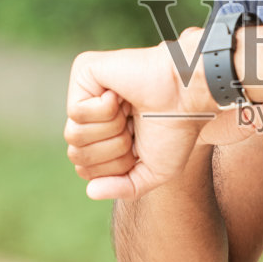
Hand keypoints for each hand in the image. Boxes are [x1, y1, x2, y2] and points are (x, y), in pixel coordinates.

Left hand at [64, 35, 262, 201]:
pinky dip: (105, 110)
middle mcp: (91, 113)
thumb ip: (124, 188)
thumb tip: (90, 191)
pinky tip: (121, 95)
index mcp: (104, 134)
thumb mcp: (154, 172)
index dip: (114, 168)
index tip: (139, 146)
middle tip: (135, 128)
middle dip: (113, 150)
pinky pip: (75, 111)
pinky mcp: (84, 70)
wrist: (189, 96)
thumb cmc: (177, 129)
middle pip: (76, 154)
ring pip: (73, 135)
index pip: (85, 170)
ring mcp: (85, 91)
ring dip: (111, 130)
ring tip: (129, 111)